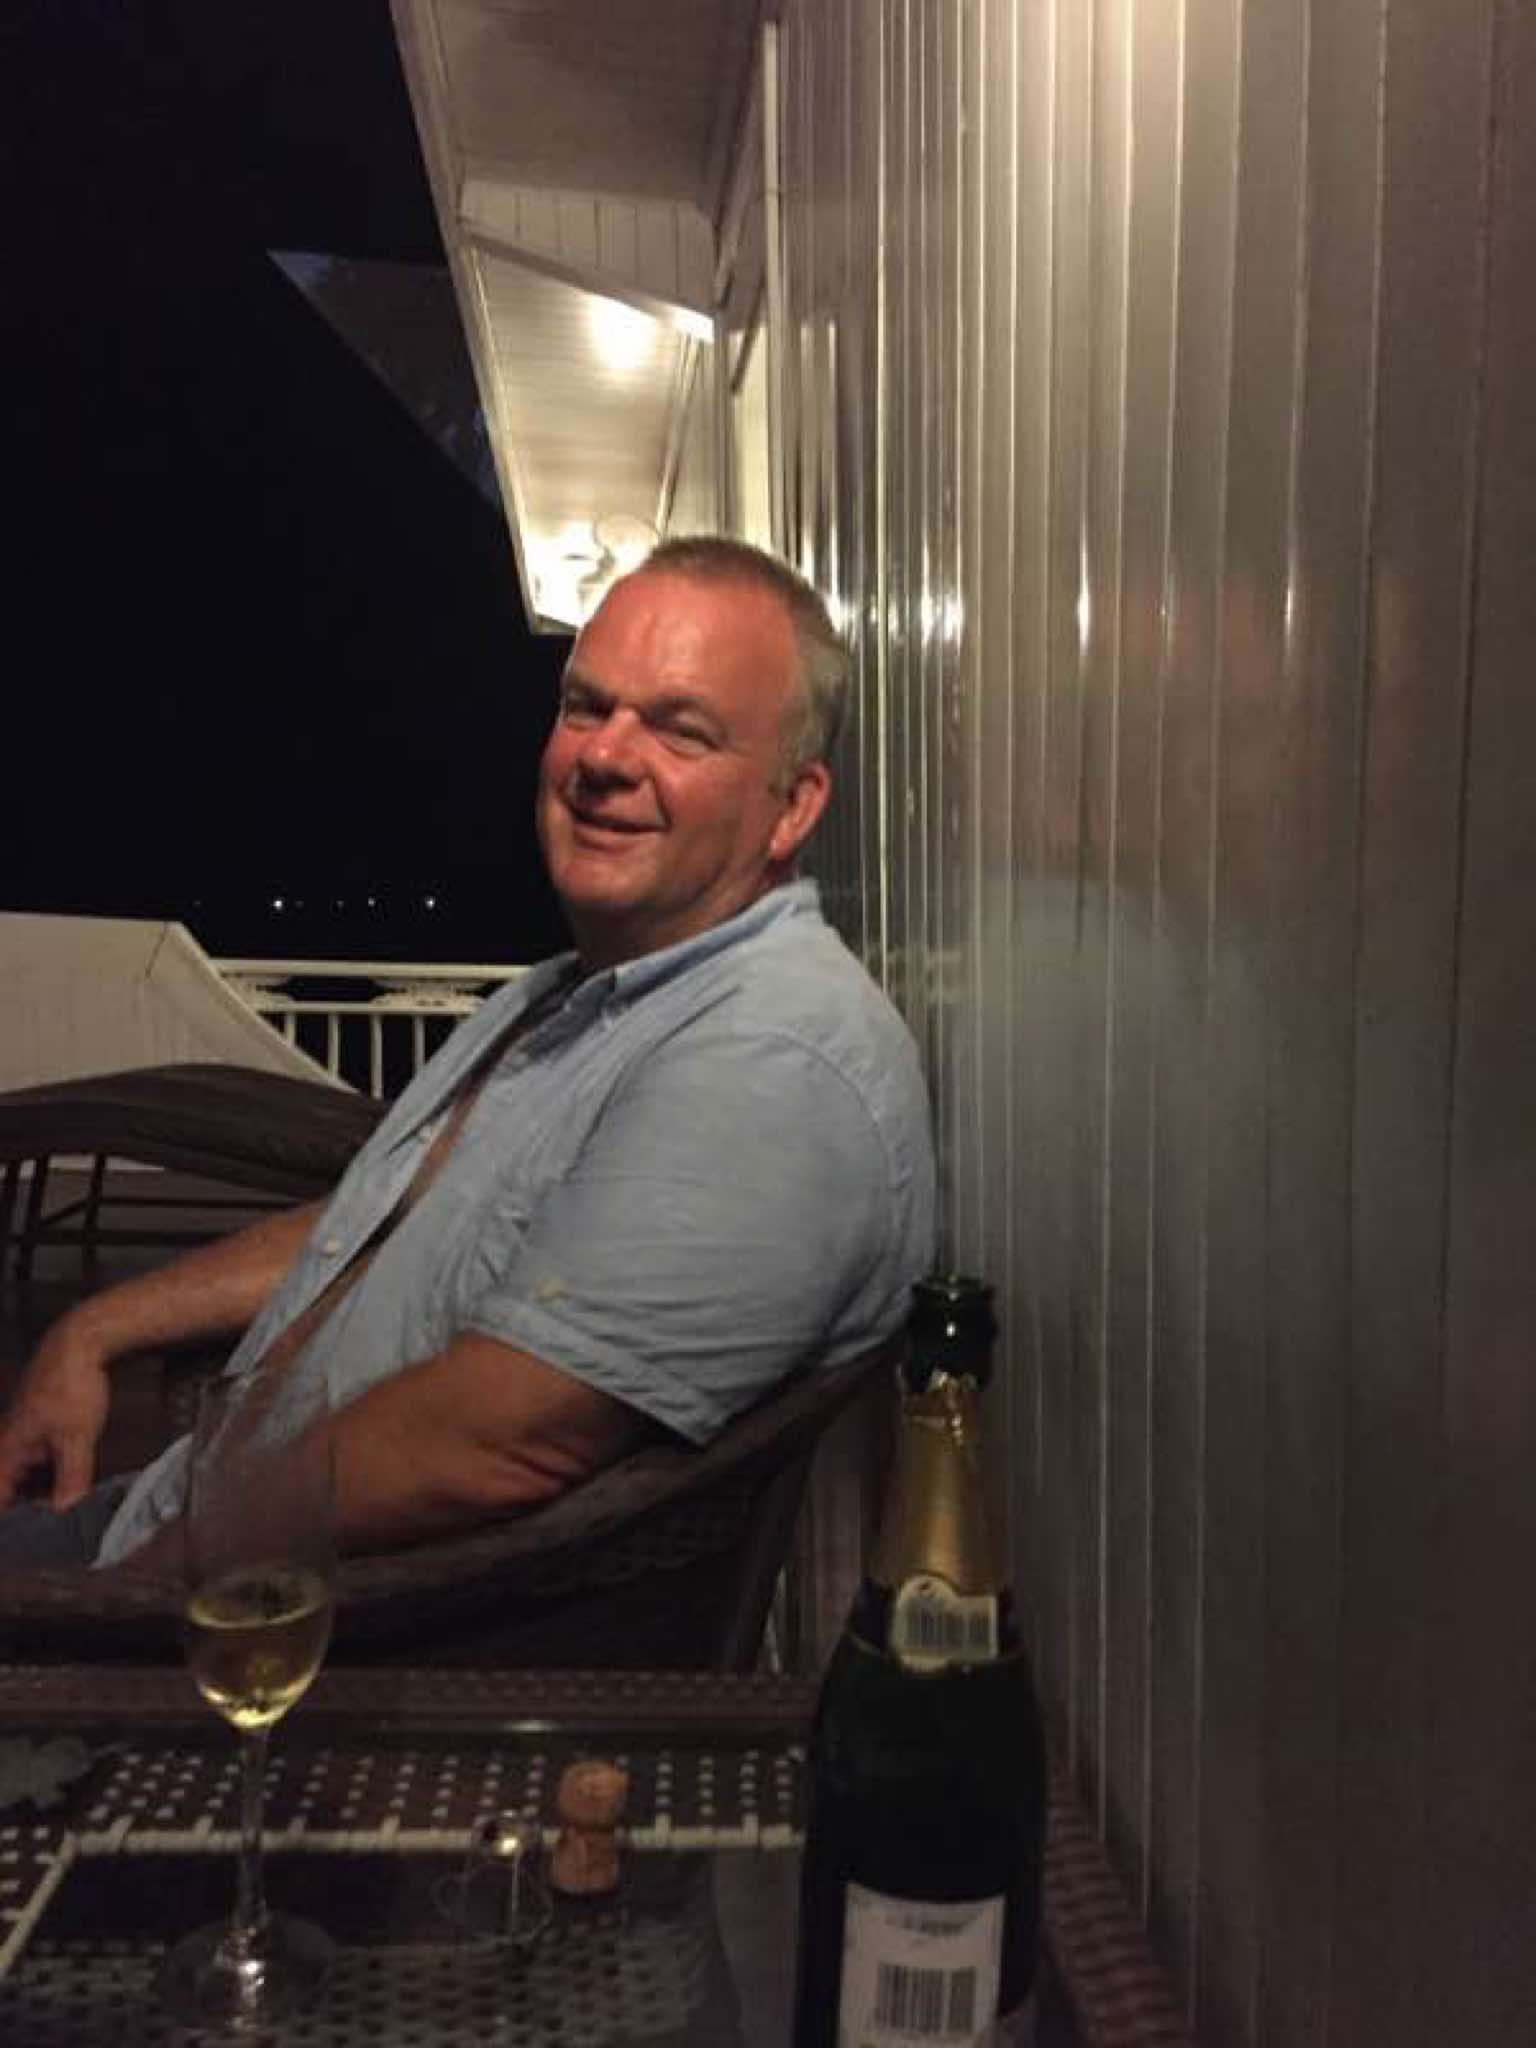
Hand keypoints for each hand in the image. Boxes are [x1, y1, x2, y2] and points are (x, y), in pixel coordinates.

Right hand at [0, 1317, 111, 1509]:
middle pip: (11, 1488)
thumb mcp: (76, 1436)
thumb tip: (65, 1511)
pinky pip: (40, 1460)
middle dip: (28, 1507)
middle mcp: (10, 1443)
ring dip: (43, 1490)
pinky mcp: (41, 1426)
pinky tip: (72, 1481)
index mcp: (7, 1449)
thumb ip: (71, 1475)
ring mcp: (25, 1434)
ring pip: (28, 1475)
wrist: (80, 1342)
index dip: (10, 1521)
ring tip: (65, 1507)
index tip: (24, 1538)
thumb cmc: (71, 1386)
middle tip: (54, 1527)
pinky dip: (53, 1473)